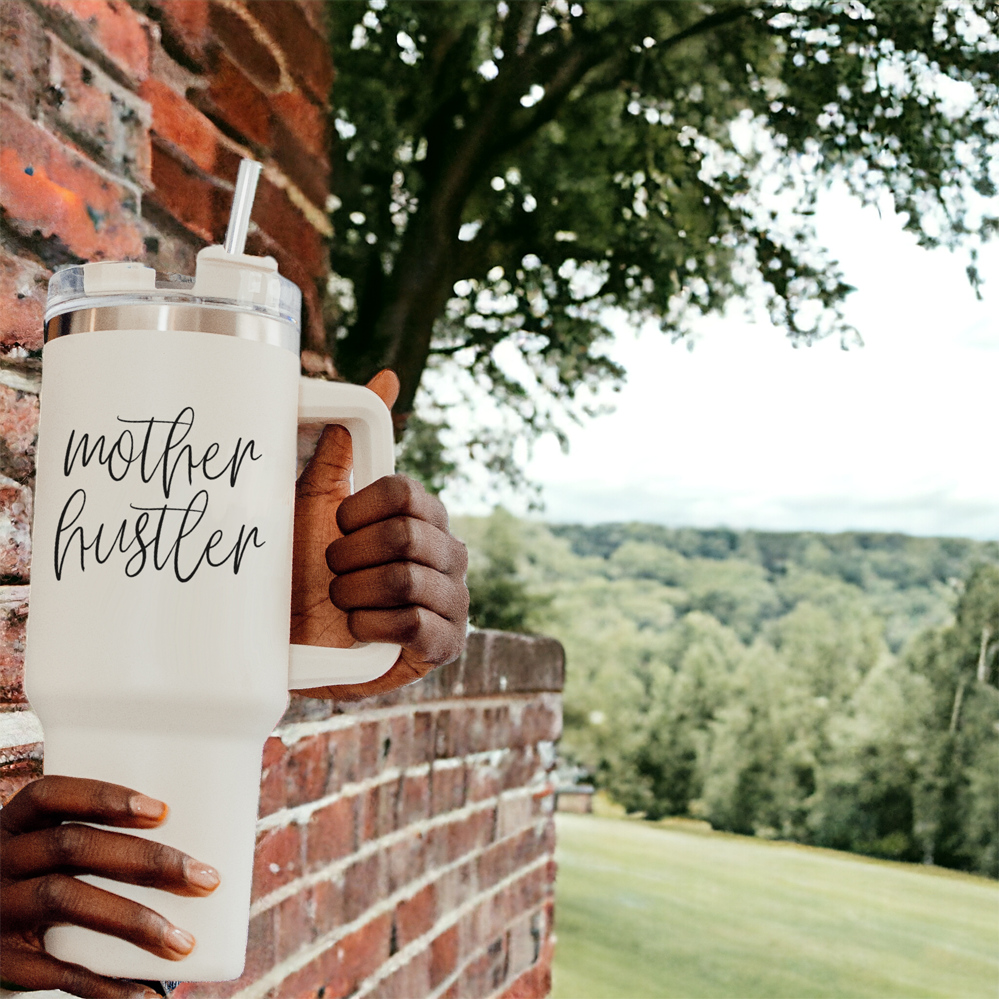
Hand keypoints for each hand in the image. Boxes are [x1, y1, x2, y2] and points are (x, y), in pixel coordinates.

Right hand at [0, 776, 219, 998]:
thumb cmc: (38, 878)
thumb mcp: (46, 851)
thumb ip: (98, 844)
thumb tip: (188, 855)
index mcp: (16, 823)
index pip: (54, 794)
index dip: (105, 798)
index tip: (163, 812)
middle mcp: (0, 860)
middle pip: (74, 846)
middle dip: (147, 860)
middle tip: (205, 879)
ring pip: (66, 899)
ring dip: (132, 921)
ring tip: (182, 942)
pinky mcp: (3, 961)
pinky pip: (53, 971)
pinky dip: (101, 983)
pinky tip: (142, 993)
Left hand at [290, 370, 468, 699]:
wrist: (291, 642)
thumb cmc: (307, 569)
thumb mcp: (319, 503)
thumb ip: (347, 447)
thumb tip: (386, 377)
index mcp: (425, 516)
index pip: (406, 493)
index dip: (360, 510)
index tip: (335, 525)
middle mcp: (449, 553)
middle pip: (405, 535)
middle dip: (351, 556)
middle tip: (332, 571)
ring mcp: (453, 600)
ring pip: (406, 579)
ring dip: (355, 593)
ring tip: (341, 602)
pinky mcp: (445, 644)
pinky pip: (415, 624)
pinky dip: (372, 625)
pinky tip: (358, 629)